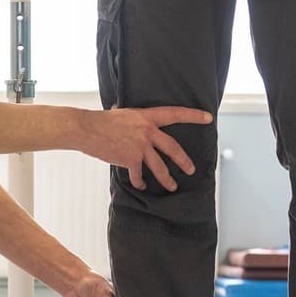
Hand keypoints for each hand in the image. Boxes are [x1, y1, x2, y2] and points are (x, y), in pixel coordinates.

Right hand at [81, 106, 212, 191]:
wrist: (87, 129)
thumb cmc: (101, 120)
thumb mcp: (121, 113)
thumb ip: (128, 116)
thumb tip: (121, 109)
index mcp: (147, 117)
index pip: (175, 114)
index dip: (193, 116)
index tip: (208, 118)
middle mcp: (147, 131)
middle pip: (173, 148)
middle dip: (184, 161)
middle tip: (191, 170)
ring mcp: (140, 146)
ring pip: (159, 166)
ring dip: (167, 179)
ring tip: (172, 187)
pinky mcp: (130, 159)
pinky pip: (138, 175)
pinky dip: (140, 182)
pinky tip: (141, 186)